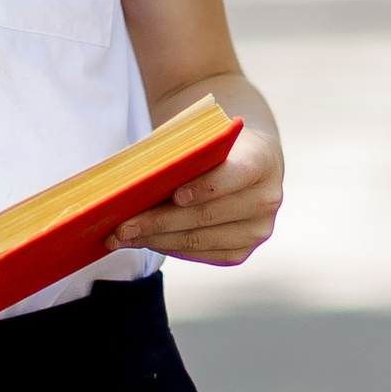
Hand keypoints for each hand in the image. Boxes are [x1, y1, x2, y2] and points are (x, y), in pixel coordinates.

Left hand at [116, 108, 284, 268]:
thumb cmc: (215, 146)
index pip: (235, 175)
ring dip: (156, 240)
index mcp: (262, 161)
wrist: (247, 162)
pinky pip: (200, 254)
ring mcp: (257, 230)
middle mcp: (267, 199)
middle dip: (159, 222)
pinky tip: (144, 241)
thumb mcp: (205, 137)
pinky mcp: (242, 251)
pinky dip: (168, 248)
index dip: (205, 188)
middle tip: (123, 226)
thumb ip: (183, 153)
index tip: (174, 195)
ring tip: (123, 237)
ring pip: (199, 240)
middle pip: (207, 216)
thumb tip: (135, 181)